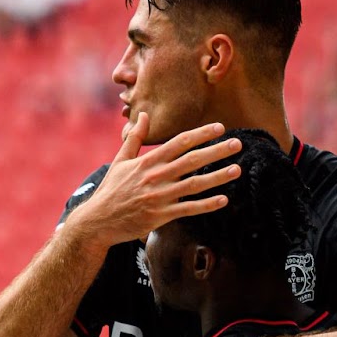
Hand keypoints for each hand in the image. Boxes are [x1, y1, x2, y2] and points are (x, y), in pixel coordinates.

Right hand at [67, 113, 241, 248]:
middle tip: (237, 144)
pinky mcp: (160, 216)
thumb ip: (135, 138)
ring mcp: (159, 197)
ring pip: (194, 185)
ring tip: (237, 170)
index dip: (201, 134)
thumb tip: (144, 115)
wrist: (98, 221)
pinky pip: (188, 209)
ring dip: (217, 177)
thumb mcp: (120, 161)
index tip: (220, 127)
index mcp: (148, 161)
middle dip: (216, 151)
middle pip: (191, 160)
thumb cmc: (111, 190)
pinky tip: (223, 200)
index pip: (179, 142)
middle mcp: (155, 177)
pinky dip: (206, 205)